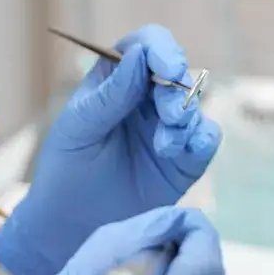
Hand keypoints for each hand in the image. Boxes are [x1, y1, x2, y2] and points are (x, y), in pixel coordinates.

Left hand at [0, 25, 222, 274]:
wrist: (72, 228)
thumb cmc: (66, 172)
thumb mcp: (78, 129)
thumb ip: (110, 95)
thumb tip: (139, 55)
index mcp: (116, 81)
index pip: (146, 47)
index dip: (162, 49)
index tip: (169, 68)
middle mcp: (147, 99)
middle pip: (178, 74)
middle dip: (177, 92)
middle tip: (168, 117)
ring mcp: (169, 128)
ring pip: (195, 105)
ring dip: (186, 120)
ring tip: (165, 147)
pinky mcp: (186, 158)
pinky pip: (207, 138)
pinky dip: (204, 139)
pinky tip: (187, 152)